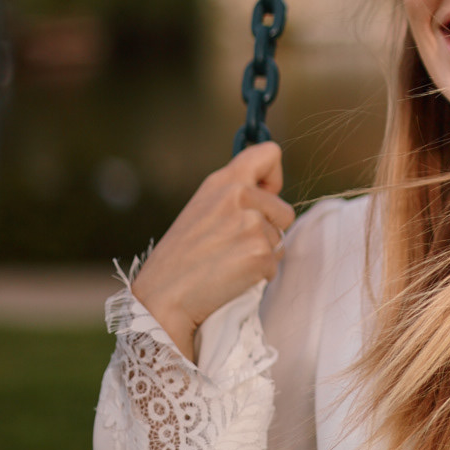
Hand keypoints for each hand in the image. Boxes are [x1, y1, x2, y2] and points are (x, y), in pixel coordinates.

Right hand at [130, 141, 294, 359]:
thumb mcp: (202, 208)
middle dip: (269, 230)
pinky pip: (274, 264)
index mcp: (223, 181)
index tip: (264, 195)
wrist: (163, 296)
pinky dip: (258, 274)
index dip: (273, 177)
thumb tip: (271, 191)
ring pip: (280, 240)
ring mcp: (252, 224)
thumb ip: (235, 194)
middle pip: (285, 210)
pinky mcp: (260, 253)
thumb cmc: (181, 256)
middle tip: (233, 244)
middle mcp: (240, 196)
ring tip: (227, 260)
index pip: (269, 154)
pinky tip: (230, 276)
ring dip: (262, 253)